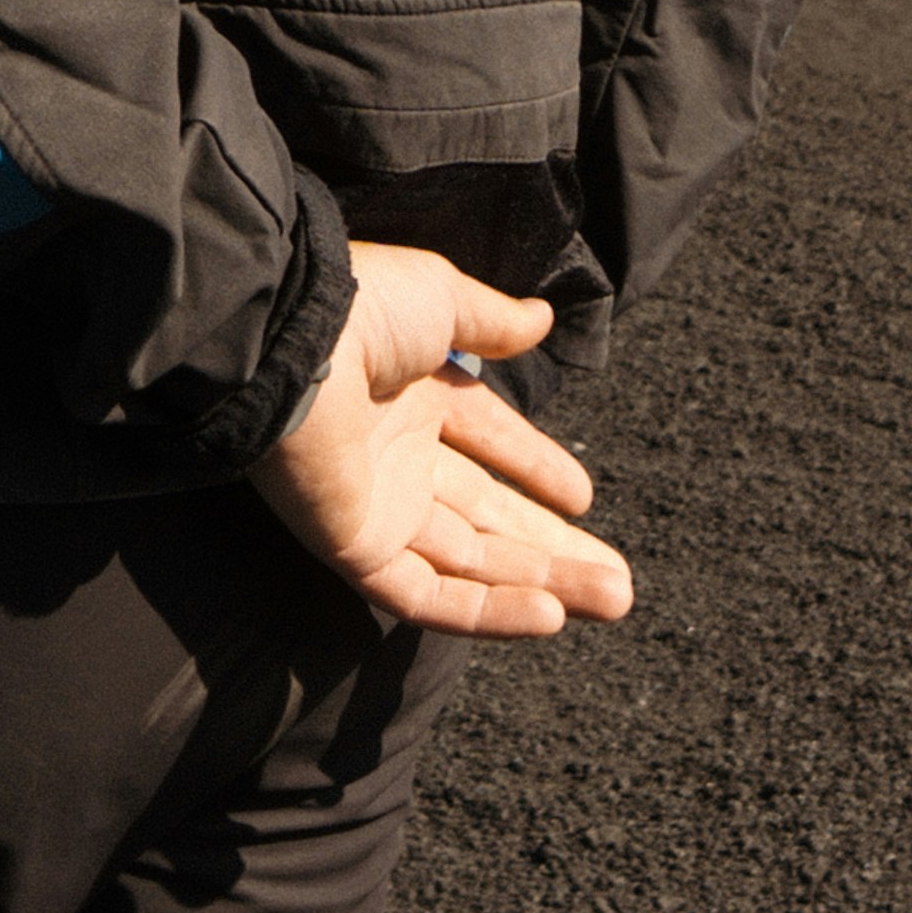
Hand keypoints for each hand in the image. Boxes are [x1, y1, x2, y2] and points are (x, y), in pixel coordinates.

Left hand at [243, 245, 635, 638]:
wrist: (291, 341)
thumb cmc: (361, 308)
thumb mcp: (442, 297)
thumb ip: (493, 320)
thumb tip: (543, 320)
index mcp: (413, 393)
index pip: (485, 441)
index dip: (535, 469)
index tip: (584, 500)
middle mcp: (396, 455)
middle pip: (488, 517)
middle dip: (555, 550)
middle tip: (619, 583)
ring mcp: (377, 507)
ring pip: (471, 564)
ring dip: (544, 585)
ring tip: (615, 601)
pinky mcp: (356, 549)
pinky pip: (427, 594)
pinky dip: (488, 611)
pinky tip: (549, 615)